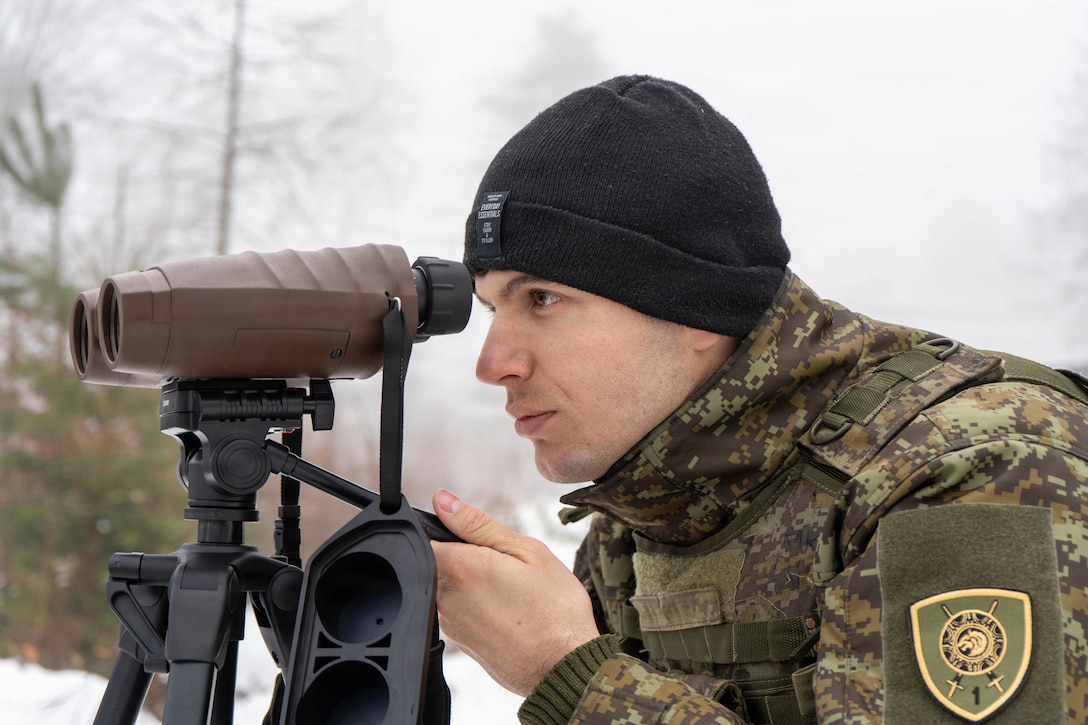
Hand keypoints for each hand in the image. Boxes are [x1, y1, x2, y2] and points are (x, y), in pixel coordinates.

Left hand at [430, 489, 600, 696]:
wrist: (566, 667)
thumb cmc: (555, 609)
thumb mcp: (526, 551)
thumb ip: (478, 524)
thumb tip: (442, 500)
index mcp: (459, 568)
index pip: (424, 536)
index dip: (444, 528)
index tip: (471, 534)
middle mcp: (446, 599)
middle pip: (438, 562)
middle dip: (465, 555)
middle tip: (504, 564)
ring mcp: (451, 625)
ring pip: (449, 587)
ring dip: (473, 582)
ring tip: (512, 590)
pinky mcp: (461, 644)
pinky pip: (460, 612)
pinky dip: (480, 606)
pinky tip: (510, 610)